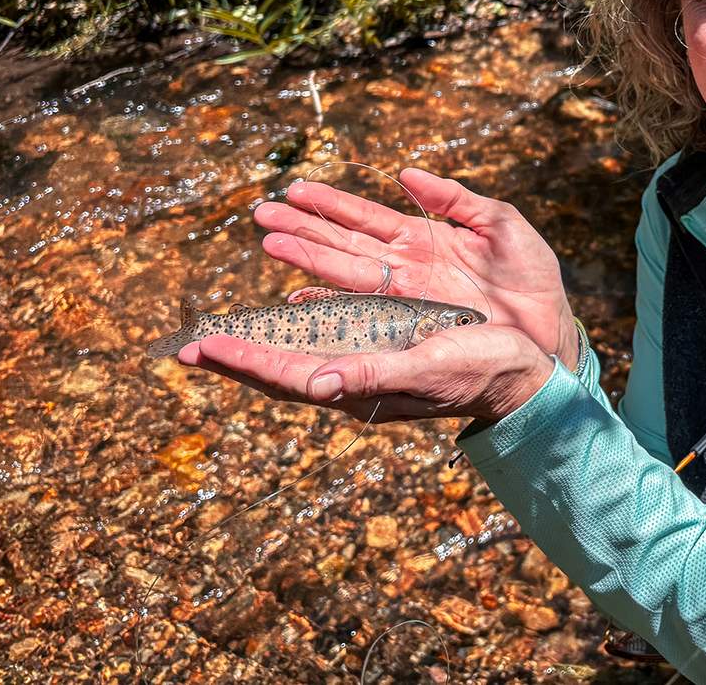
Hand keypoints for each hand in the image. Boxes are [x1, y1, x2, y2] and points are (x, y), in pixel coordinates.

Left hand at [177, 324, 555, 422]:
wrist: (520, 377)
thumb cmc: (481, 372)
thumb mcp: (430, 367)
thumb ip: (374, 374)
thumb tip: (318, 382)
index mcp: (360, 387)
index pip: (285, 376)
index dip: (241, 360)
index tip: (197, 346)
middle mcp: (356, 381)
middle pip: (280, 370)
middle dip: (234, 356)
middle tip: (185, 347)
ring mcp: (367, 368)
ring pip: (298, 356)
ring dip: (258, 341)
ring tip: (220, 333)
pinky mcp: (383, 352)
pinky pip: (326, 343)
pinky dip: (296, 331)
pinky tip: (286, 318)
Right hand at [254, 169, 578, 368]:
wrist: (550, 332)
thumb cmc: (531, 280)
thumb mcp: (500, 224)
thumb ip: (455, 197)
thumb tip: (405, 172)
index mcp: (424, 239)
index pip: (366, 216)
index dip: (331, 203)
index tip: (294, 190)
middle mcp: (405, 269)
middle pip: (344, 244)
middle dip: (303, 229)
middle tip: (261, 215)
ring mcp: (404, 299)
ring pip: (345, 274)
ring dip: (307, 259)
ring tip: (270, 242)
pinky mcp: (410, 327)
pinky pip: (362, 315)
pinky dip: (330, 310)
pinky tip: (299, 302)